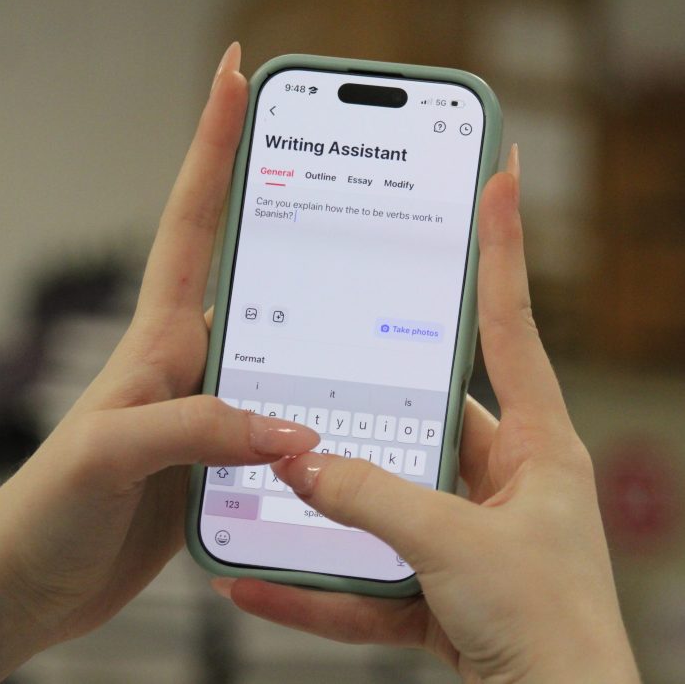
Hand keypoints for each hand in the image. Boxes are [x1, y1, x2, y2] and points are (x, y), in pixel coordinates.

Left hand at [0, 43, 317, 683]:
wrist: (37, 584)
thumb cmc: (48, 508)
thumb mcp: (113, 454)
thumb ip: (197, 429)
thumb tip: (291, 429)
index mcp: (159, 338)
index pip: (192, 221)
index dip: (212, 144)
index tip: (234, 75)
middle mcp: (192, 362)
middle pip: (258, 273)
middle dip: (301, 214)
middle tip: (357, 177)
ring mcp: (213, 408)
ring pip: (287, 353)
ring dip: (330, 332)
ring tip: (387, 310)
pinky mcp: (226, 458)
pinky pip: (285, 422)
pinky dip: (322, 416)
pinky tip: (354, 426)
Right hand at [214, 149, 640, 683]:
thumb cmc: (553, 633)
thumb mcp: (457, 549)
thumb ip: (374, 499)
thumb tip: (302, 463)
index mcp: (536, 448)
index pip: (510, 325)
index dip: (502, 249)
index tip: (499, 179)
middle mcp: (501, 479)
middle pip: (419, 417)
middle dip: (365, 402)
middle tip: (316, 355)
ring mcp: (466, 530)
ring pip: (381, 497)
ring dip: (327, 502)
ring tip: (269, 480)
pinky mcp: (439, 582)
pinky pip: (367, 573)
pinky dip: (317, 583)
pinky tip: (257, 584)